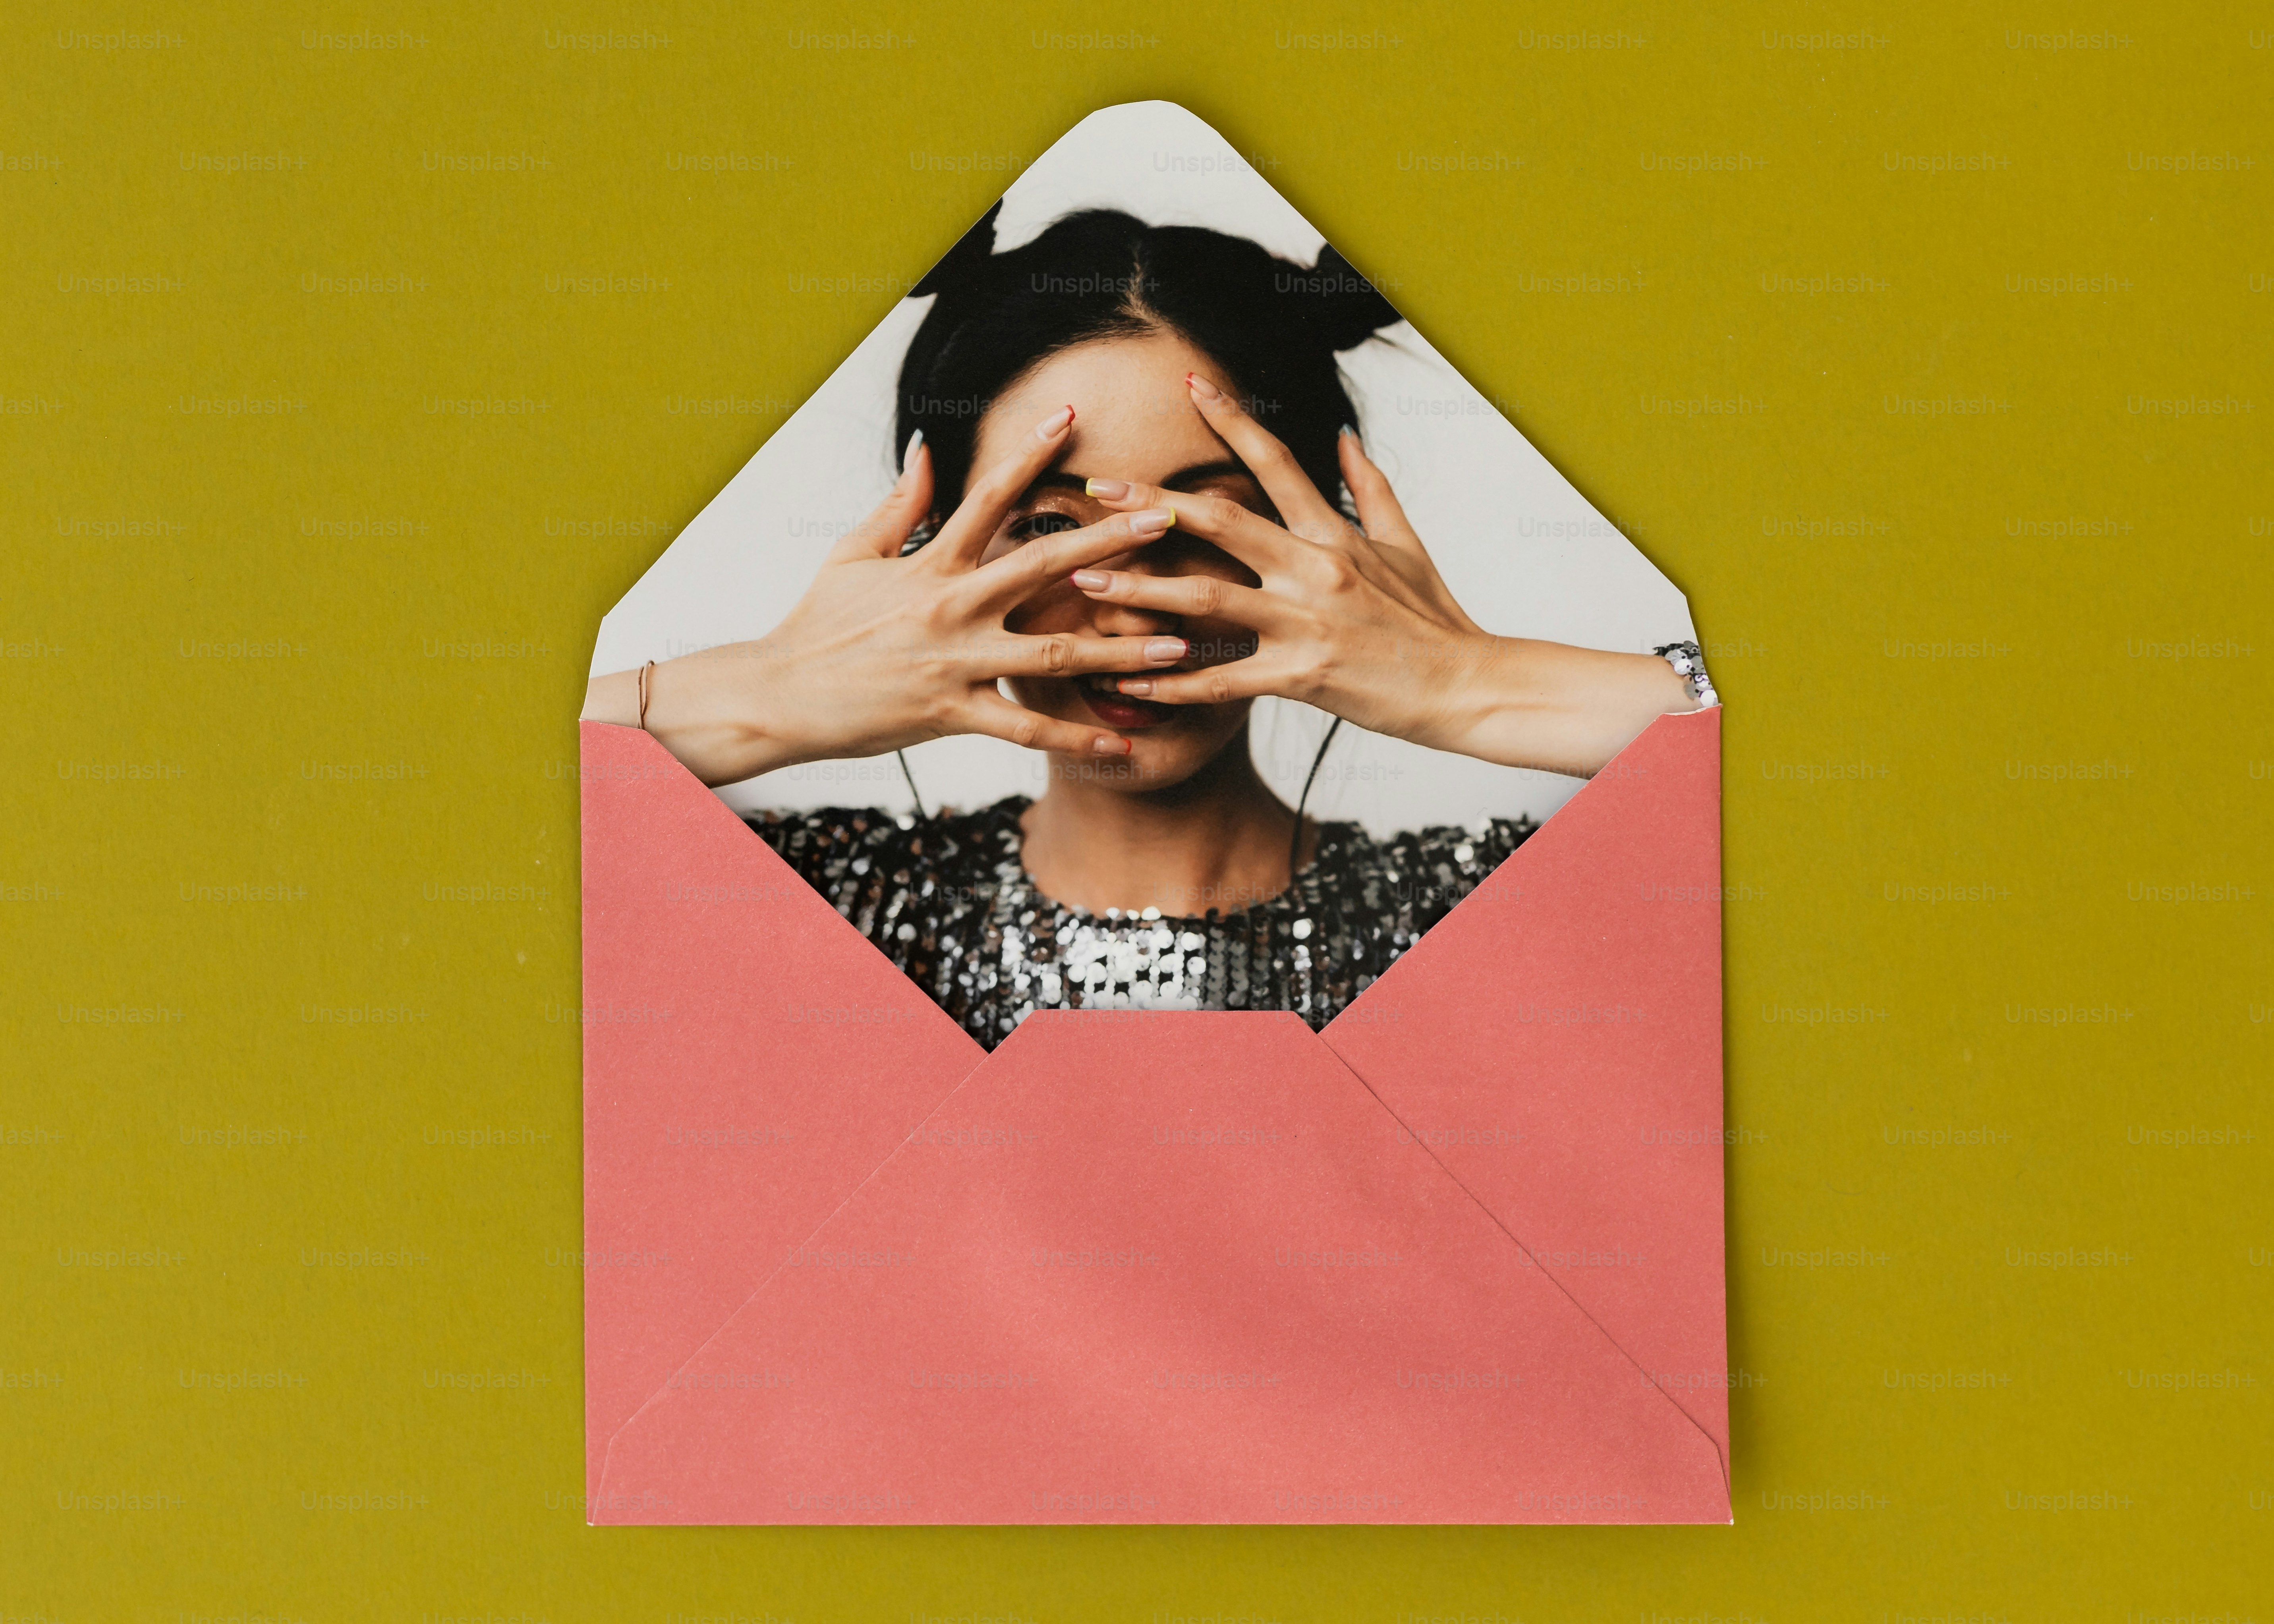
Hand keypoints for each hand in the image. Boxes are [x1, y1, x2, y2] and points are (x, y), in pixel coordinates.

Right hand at [582, 406, 1186, 785]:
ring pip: (1053, 650)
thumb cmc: (817, 623)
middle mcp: (951, 606)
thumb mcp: (853, 553)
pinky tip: (1122, 744)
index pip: (989, 495)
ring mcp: (956, 661)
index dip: (1031, 452)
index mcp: (931, 562)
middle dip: (1111, 541)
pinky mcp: (952, 712)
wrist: (780, 694)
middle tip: (1168, 519)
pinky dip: (1076, 737)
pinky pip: (1026, 726)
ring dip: (1120, 647)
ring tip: (1178, 643)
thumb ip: (899, 503)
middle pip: (1044, 565)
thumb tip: (930, 450)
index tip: (1073, 418)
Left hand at [1072, 375, 1697, 777]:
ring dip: (1138, 590)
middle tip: (1093, 492)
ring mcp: (1305, 625)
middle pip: (1219, 522)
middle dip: (1149, 505)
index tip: (1190, 386)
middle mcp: (1314, 569)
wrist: (1465, 687)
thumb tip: (1342, 436)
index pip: (1275, 462)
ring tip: (1084, 583)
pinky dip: (1170, 683)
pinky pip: (1220, 681)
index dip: (1231, 421)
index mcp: (1334, 533)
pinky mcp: (1300, 678)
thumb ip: (1368, 487)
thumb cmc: (1433, 618)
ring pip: (1205, 600)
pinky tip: (1127, 682)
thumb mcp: (1406, 542)